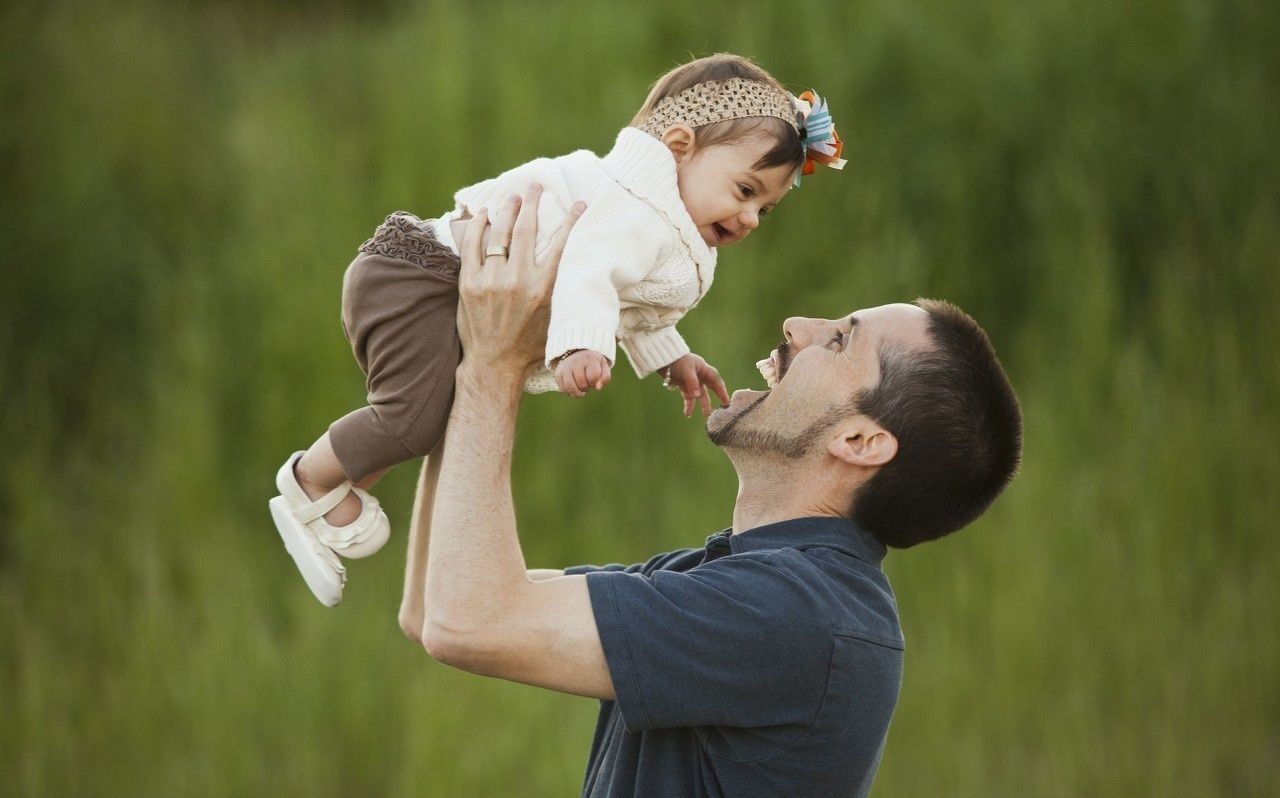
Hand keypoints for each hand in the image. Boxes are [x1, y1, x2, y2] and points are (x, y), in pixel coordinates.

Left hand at [456, 185, 585, 380]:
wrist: (494, 364)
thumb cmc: (530, 346)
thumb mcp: (557, 321)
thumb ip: (567, 295)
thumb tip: (597, 285)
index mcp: (544, 289)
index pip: (560, 244)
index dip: (571, 220)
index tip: (578, 204)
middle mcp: (518, 280)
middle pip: (525, 229)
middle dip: (531, 203)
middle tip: (534, 186)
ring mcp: (490, 280)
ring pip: (498, 233)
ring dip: (506, 210)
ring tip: (512, 196)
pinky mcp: (469, 283)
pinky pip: (472, 245)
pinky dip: (478, 226)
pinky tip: (484, 214)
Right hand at [554, 350, 611, 396]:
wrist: (576, 353)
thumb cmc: (592, 363)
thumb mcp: (603, 366)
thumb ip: (605, 377)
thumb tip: (598, 388)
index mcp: (589, 359)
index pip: (593, 377)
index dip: (594, 382)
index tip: (594, 379)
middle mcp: (576, 362)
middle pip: (582, 383)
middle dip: (586, 387)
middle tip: (587, 383)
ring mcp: (566, 368)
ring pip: (570, 387)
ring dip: (577, 393)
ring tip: (580, 391)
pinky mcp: (558, 373)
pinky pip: (563, 388)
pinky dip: (569, 392)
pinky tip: (574, 388)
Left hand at [661, 353, 729, 417]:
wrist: (663, 360)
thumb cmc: (678, 360)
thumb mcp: (687, 370)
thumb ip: (692, 383)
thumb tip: (697, 396)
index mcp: (704, 369)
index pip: (716, 381)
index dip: (722, 391)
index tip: (726, 401)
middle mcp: (700, 376)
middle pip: (710, 388)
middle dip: (716, 398)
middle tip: (721, 408)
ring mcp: (692, 382)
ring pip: (700, 395)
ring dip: (703, 405)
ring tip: (705, 415)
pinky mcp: (683, 386)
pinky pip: (688, 398)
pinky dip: (688, 405)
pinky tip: (687, 414)